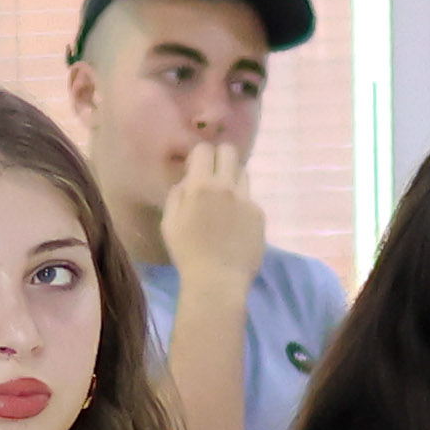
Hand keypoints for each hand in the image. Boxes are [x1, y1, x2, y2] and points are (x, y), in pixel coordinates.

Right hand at [163, 134, 270, 298]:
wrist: (218, 279)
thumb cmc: (187, 252)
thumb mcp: (169, 222)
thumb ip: (177, 195)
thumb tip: (188, 180)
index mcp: (200, 186)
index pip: (205, 149)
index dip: (200, 156)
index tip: (197, 169)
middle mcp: (226, 186)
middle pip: (229, 152)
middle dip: (220, 158)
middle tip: (214, 175)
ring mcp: (246, 199)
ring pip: (243, 173)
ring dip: (233, 179)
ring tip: (226, 200)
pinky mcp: (259, 214)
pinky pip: (250, 199)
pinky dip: (242, 204)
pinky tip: (235, 224)